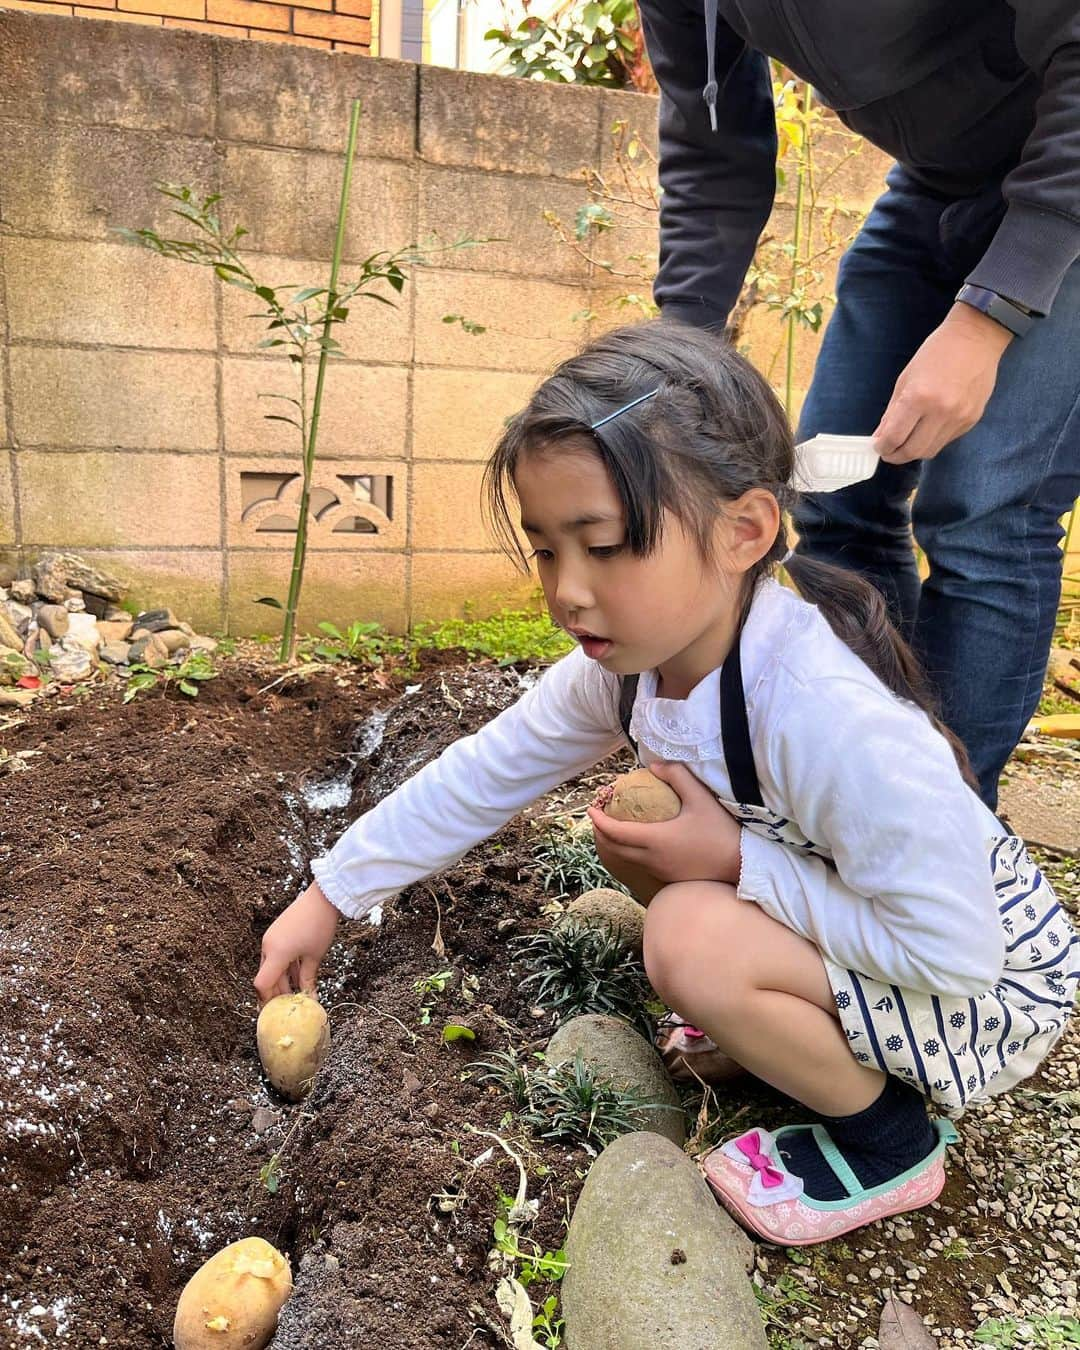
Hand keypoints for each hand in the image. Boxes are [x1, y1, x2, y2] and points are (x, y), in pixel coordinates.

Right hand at [254, 881, 339, 1003]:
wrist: (323, 897)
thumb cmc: (320, 925)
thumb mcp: (314, 957)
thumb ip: (307, 980)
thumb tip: (309, 1000)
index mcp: (275, 953)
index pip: (262, 985)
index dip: (267, 1001)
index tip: (276, 1013)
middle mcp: (268, 946)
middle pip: (267, 977)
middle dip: (278, 993)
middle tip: (291, 1005)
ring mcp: (272, 938)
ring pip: (272, 966)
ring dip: (283, 980)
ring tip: (297, 993)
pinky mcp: (277, 932)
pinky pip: (277, 955)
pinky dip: (285, 967)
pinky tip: (298, 976)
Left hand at [586, 761, 741, 887]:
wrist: (742, 867)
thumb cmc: (722, 831)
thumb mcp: (701, 798)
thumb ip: (677, 776)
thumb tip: (654, 766)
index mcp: (655, 840)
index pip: (615, 831)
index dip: (599, 820)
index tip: (590, 808)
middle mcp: (652, 859)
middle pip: (614, 848)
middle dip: (600, 831)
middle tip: (599, 814)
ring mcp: (659, 871)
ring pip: (625, 858)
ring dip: (614, 842)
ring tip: (614, 823)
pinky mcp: (668, 878)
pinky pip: (639, 863)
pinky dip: (628, 850)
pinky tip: (638, 837)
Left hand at [873, 302, 1011, 463]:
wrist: (977, 338)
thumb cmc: (937, 352)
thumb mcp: (905, 379)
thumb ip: (892, 412)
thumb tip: (880, 437)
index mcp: (919, 397)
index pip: (895, 437)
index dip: (882, 447)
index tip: (878, 447)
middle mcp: (941, 411)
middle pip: (913, 451)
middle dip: (896, 456)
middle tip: (889, 451)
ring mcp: (960, 417)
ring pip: (931, 450)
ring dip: (915, 451)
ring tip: (906, 442)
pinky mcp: (972, 419)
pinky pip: (947, 440)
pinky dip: (933, 440)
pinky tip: (927, 429)